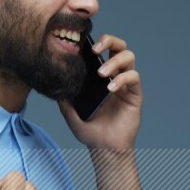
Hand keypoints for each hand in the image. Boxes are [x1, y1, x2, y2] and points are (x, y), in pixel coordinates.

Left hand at [58, 32, 142, 152]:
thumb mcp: (70, 113)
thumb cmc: (90, 131)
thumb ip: (63, 97)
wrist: (104, 149)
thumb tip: (54, 82)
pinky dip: (122, 78)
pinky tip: (111, 88)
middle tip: (95, 49)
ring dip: (115, 61)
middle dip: (109, 41)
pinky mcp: (135, 94)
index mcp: (100, 77)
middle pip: (119, 46)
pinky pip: (134, 77)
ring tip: (102, 73)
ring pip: (129, 57)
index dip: (96, 42)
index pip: (102, 50)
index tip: (82, 44)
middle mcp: (115, 76)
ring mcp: (126, 84)